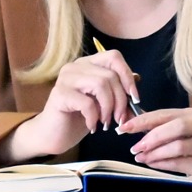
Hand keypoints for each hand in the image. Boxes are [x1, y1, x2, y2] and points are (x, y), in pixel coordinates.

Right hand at [2, 50, 139, 161]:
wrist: (54, 134)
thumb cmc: (80, 117)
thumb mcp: (104, 105)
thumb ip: (119, 97)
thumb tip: (137, 98)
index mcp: (88, 64)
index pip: (114, 57)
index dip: (127, 76)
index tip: (134, 98)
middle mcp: (75, 66)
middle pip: (110, 75)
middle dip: (121, 100)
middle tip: (119, 119)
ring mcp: (65, 78)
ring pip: (100, 85)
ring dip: (109, 108)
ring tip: (105, 122)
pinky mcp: (59, 94)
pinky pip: (87, 103)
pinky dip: (94, 118)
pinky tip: (92, 126)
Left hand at [123, 106, 191, 174]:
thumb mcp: (182, 127)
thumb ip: (161, 124)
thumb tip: (131, 124)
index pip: (165, 114)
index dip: (142, 120)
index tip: (124, 127)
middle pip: (177, 128)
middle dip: (152, 137)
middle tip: (135, 147)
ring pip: (178, 147)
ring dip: (155, 153)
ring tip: (141, 157)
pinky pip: (179, 164)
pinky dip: (162, 163)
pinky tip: (151, 163)